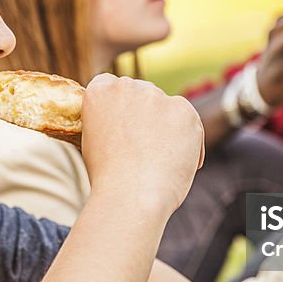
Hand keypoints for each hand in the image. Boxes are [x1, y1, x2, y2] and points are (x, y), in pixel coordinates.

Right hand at [81, 74, 203, 215]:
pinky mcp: (184, 109)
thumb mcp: (92, 142)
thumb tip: (124, 125)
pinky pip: (189, 122)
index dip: (121, 106)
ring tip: (160, 160)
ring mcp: (157, 96)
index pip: (112, 85)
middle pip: (142, 93)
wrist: (131, 196)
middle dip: (146, 114)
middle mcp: (127, 86)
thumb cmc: (109, 179)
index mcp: (100, 91)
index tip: (125, 125)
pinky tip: (179, 162)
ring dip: (167, 126)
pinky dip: (189, 140)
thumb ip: (107, 123)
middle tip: (145, 147)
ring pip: (167, 108)